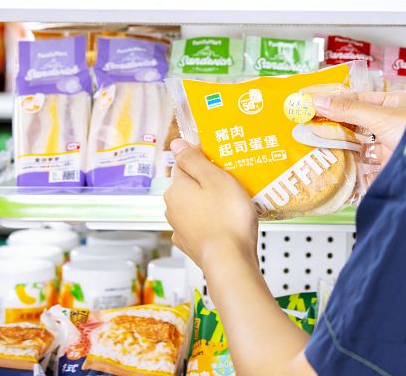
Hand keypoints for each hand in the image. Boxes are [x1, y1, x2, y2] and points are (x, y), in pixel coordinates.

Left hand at [164, 139, 257, 270]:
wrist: (229, 260)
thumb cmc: (227, 218)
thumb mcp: (214, 178)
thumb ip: (194, 159)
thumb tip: (176, 144)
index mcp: (176, 189)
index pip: (184, 164)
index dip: (204, 161)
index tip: (222, 164)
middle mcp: (172, 208)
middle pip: (190, 186)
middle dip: (208, 183)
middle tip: (233, 183)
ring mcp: (180, 228)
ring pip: (195, 206)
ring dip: (210, 203)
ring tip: (234, 205)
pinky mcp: (192, 244)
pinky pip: (201, 224)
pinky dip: (212, 221)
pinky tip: (226, 223)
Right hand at [313, 91, 405, 165]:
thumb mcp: (380, 116)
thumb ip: (349, 110)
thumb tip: (319, 101)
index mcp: (394, 104)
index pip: (357, 99)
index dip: (333, 101)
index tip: (310, 104)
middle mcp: (393, 124)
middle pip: (356, 124)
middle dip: (334, 127)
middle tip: (307, 127)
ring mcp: (391, 147)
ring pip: (360, 146)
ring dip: (341, 148)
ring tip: (316, 148)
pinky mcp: (389, 169)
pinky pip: (366, 169)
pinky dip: (352, 170)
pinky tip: (337, 169)